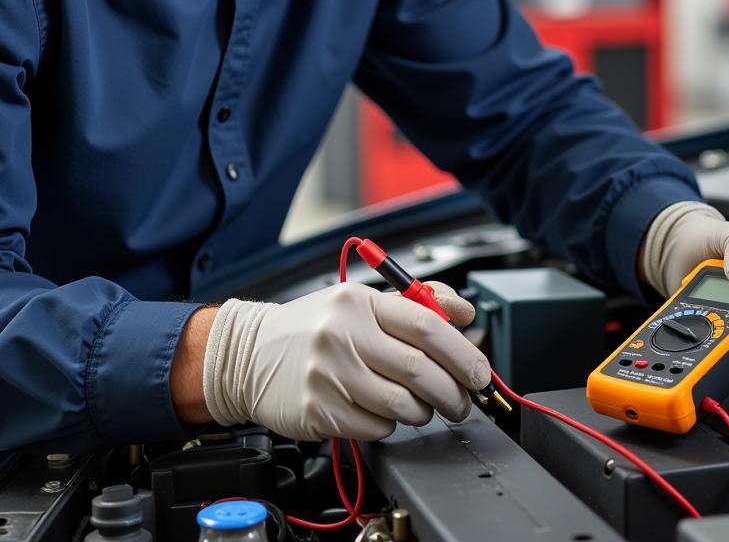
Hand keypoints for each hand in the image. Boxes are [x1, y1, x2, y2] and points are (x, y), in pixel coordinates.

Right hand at [202, 281, 489, 440]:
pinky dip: (390, 423)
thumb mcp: (359, 300)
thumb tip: (464, 311)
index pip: (426, 326)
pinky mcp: (319, 411)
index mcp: (359, 302)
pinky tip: (380, 410)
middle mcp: (344, 335)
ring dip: (424, 411)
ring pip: (403, 405)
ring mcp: (329, 375)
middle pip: (420, 370)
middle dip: (454, 392)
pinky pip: (377, 427)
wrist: (249, 353)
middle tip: (463, 400)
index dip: (462, 352)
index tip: (479, 372)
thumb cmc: (312, 327)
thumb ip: (415, 302)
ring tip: (421, 405)